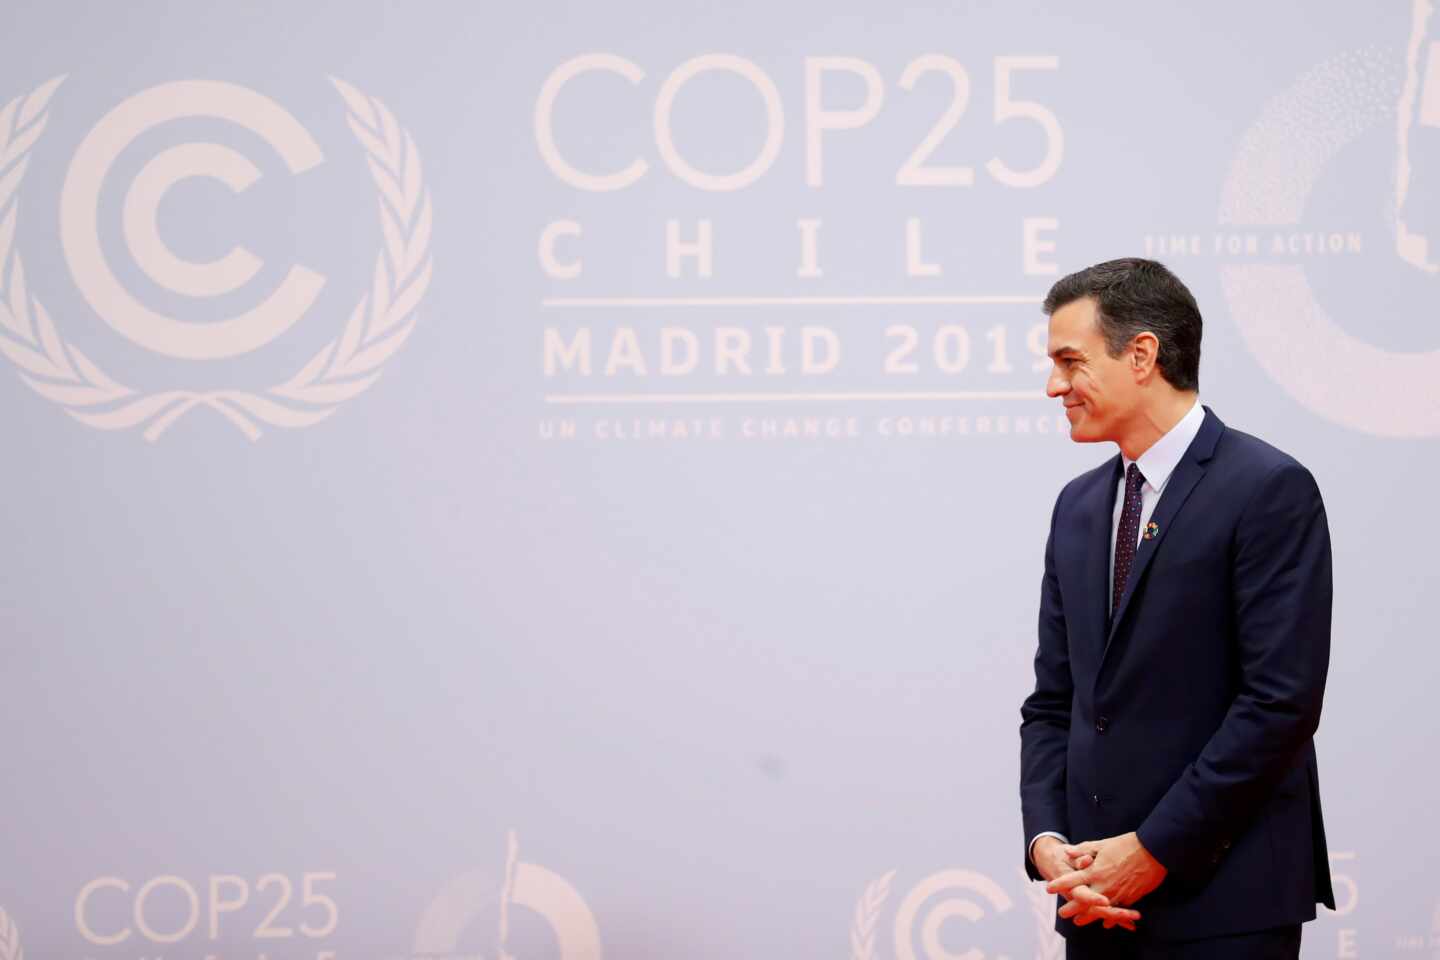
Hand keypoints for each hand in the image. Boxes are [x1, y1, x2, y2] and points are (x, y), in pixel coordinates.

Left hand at [1047, 832, 1166, 923]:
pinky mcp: (1129, 898)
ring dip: (1088, 917)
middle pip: (1083, 901)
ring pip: (1098, 910)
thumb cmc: (1126, 845)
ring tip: (1078, 922)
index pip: (1072, 880)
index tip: (1049, 888)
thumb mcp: (1102, 844)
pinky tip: (1104, 922)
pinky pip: (1116, 911)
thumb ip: (1084, 850)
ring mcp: (1117, 893)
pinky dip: (1109, 917)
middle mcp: (1103, 884)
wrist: (1153, 851)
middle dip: (1071, 908)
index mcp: (1095, 870)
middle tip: (1062, 913)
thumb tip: (1068, 852)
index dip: (1059, 884)